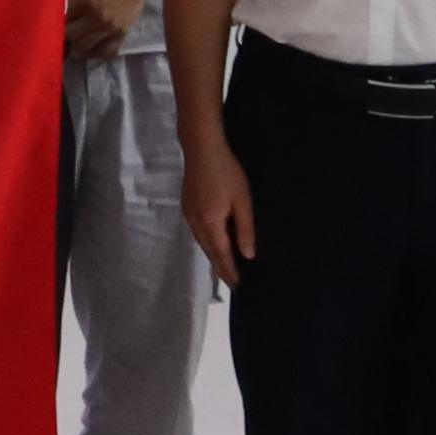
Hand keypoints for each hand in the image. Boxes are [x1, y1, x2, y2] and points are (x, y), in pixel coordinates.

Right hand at [185, 136, 254, 284]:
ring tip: (227, 267)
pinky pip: (199, 233)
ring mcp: (189, 215)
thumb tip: (248, 255)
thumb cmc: (226, 172)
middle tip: (234, 282)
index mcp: (210, 223)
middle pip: (209, 252)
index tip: (238, 286)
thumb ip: (245, 229)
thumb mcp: (242, 200)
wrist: (202, 148)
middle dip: (221, 268)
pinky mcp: (187, 207)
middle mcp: (196, 223)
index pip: (221, 255)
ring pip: (202, 243)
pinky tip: (217, 243)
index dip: (229, 271)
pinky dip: (208, 243)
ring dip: (214, 256)